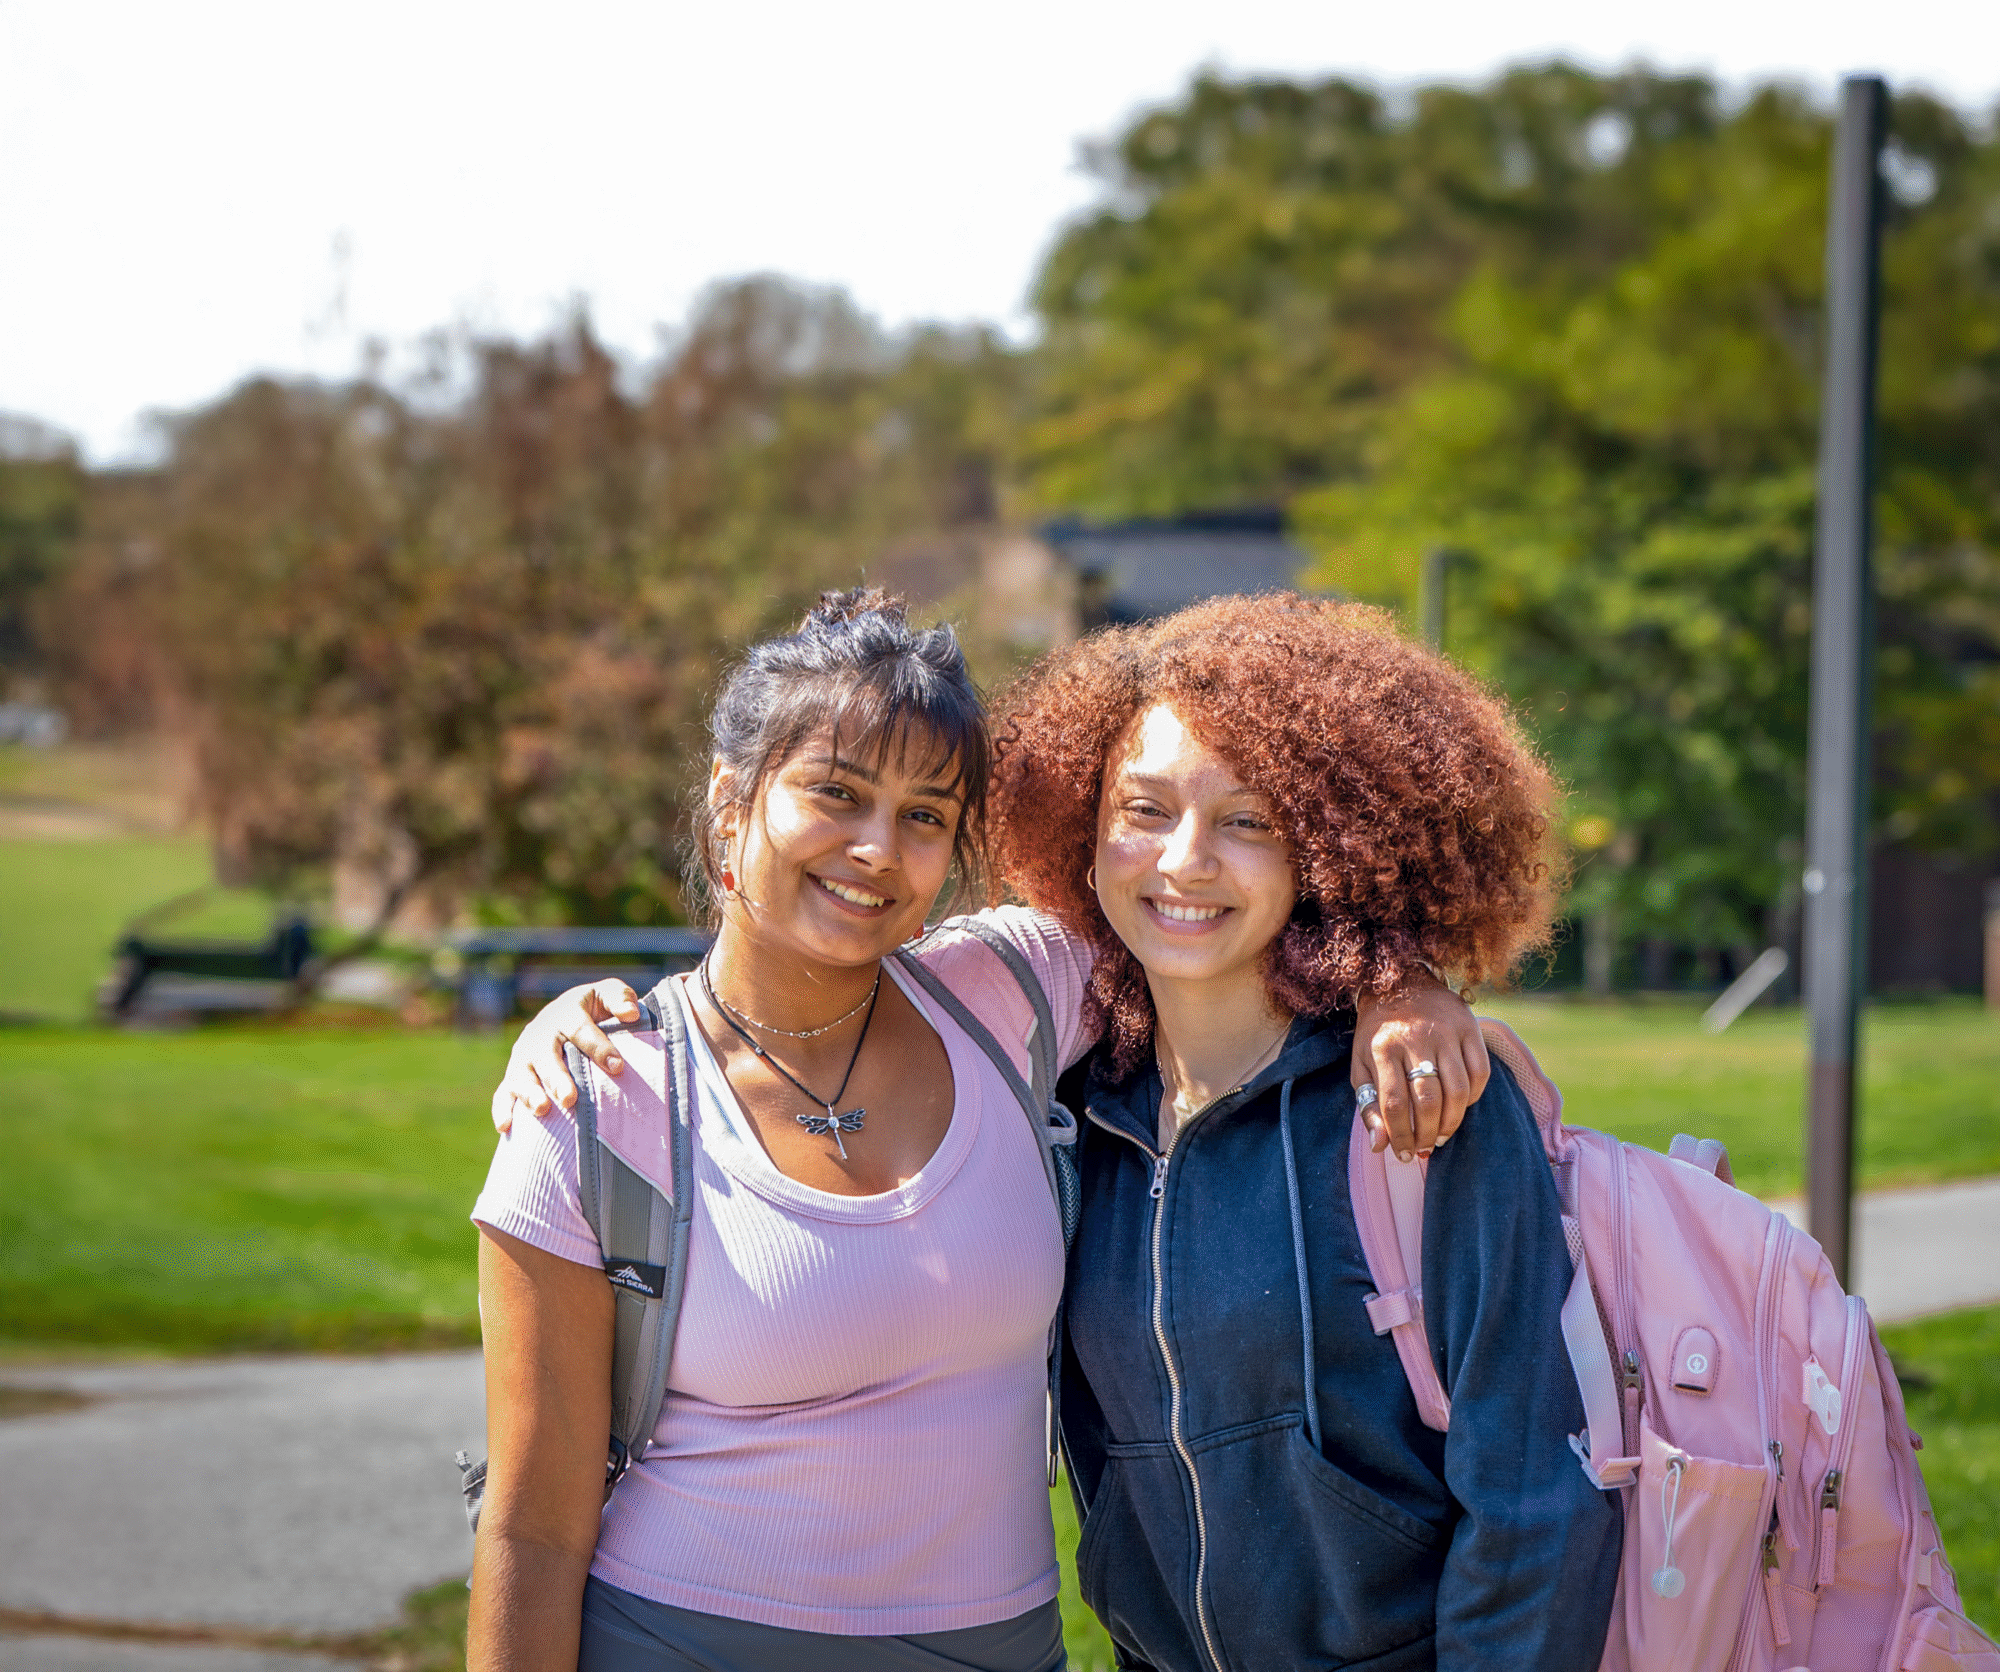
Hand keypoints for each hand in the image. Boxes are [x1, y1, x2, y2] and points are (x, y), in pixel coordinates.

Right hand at [490, 980, 641, 1132]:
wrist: (564, 1016)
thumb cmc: (592, 1010)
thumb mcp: (606, 996)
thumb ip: (620, 999)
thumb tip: (632, 1014)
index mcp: (564, 1014)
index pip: (580, 1029)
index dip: (598, 1047)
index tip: (617, 1067)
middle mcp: (539, 1035)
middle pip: (545, 1057)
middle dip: (557, 1078)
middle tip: (569, 1098)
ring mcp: (523, 1057)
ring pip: (521, 1076)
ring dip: (529, 1094)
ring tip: (543, 1110)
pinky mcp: (513, 1077)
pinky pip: (503, 1093)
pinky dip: (502, 1109)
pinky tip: (505, 1126)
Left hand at [1352, 975, 1488, 1161]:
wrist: (1402, 982)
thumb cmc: (1379, 1033)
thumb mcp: (1362, 1065)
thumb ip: (1368, 1105)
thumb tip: (1378, 1146)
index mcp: (1382, 1048)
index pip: (1394, 1103)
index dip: (1400, 1136)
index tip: (1402, 1154)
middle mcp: (1415, 1039)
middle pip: (1428, 1100)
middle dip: (1428, 1133)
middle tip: (1425, 1148)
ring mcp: (1445, 1032)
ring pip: (1458, 1090)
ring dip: (1452, 1121)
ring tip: (1442, 1134)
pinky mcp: (1469, 1027)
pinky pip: (1480, 1072)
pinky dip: (1474, 1097)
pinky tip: (1460, 1106)